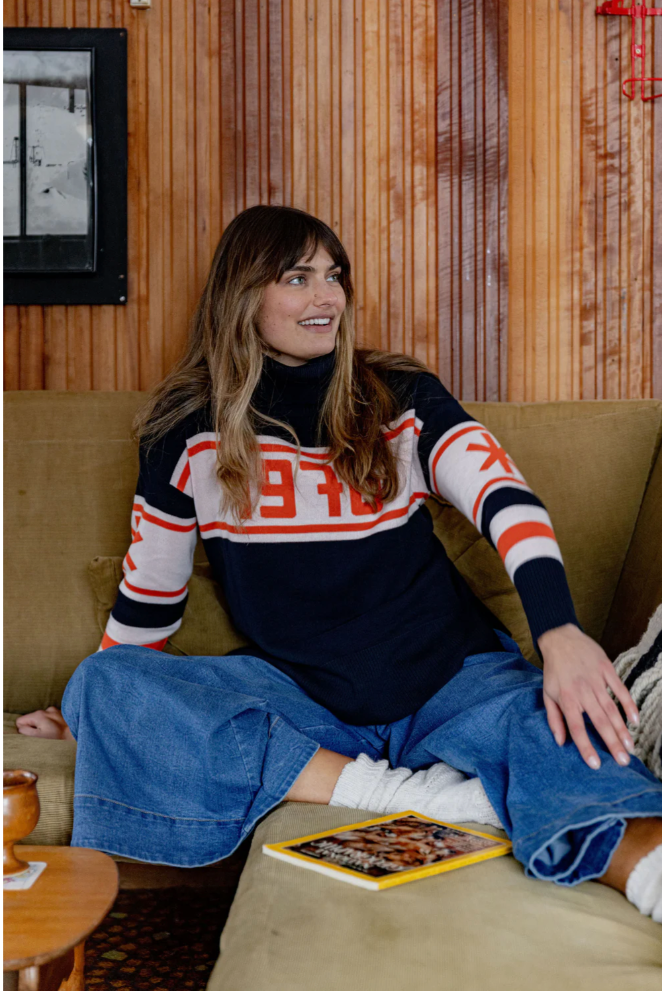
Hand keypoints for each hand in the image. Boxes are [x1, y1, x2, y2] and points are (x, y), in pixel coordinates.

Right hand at [16, 706, 72, 740]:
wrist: (76, 736)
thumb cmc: (57, 739)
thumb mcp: (38, 737)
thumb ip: (26, 731)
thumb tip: (20, 727)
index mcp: (38, 715)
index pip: (20, 720)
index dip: (23, 729)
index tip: (31, 735)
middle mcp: (46, 710)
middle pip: (31, 719)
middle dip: (34, 727)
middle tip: (42, 736)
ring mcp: (55, 711)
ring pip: (41, 719)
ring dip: (43, 726)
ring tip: (51, 733)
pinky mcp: (62, 714)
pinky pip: (50, 718)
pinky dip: (51, 724)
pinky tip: (57, 730)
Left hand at [538, 624, 638, 769]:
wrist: (561, 639)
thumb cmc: (554, 670)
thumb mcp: (547, 693)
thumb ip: (554, 719)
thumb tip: (560, 742)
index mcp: (567, 699)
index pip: (576, 727)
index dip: (585, 746)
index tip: (596, 764)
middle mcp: (582, 691)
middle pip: (599, 721)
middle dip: (611, 743)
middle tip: (623, 761)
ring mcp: (596, 680)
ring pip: (611, 708)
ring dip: (622, 729)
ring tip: (630, 747)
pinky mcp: (606, 670)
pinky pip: (620, 689)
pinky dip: (628, 704)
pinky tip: (634, 720)